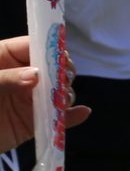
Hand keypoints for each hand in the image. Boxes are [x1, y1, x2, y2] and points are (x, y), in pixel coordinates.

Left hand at [0, 37, 88, 155]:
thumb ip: (5, 78)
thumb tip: (36, 76)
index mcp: (4, 58)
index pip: (34, 46)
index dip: (51, 50)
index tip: (61, 60)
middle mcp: (20, 77)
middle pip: (52, 68)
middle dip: (63, 73)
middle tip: (63, 82)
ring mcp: (26, 100)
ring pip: (57, 93)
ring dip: (65, 95)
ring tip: (62, 101)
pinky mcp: (30, 124)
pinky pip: (55, 119)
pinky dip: (70, 117)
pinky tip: (80, 113)